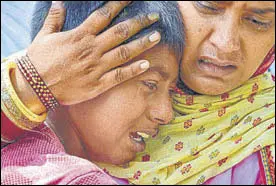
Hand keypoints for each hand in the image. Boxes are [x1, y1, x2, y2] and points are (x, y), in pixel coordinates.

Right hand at [14, 1, 160, 112]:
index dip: (119, 4)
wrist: (34, 86)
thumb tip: (58, 2)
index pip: (104, 15)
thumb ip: (54, 18)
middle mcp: (92, 49)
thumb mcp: (44, 36)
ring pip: (124, 52)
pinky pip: (119, 76)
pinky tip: (147, 64)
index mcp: (80, 35)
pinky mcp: (98, 84)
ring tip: (157, 36)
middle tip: (154, 16)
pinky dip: (133, 70)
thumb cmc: (38, 60)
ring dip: (142, 43)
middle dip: (139, 22)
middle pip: (120, 32)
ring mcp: (96, 67)